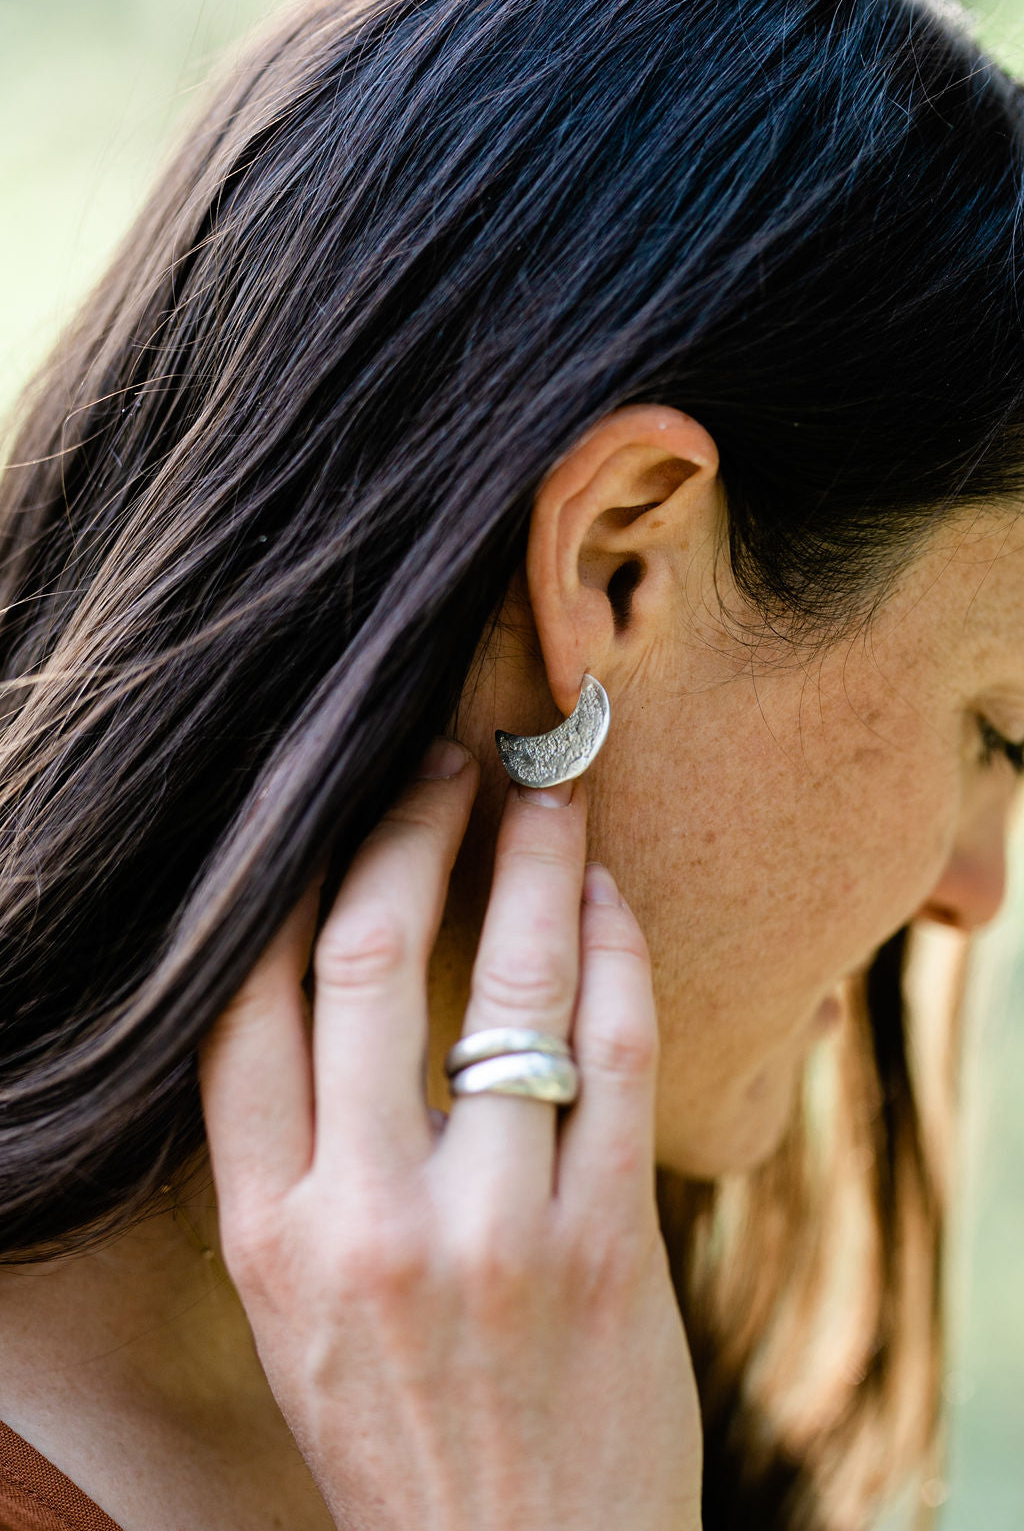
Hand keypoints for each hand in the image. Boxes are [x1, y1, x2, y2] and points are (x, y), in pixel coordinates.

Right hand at [199, 740, 701, 1529]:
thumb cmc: (405, 1430)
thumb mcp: (300, 1305)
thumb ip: (303, 1157)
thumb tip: (334, 972)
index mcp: (269, 1234)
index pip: (242, 1006)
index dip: (289, 878)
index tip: (332, 804)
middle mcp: (366, 1222)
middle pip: (368, 961)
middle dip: (409, 830)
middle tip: (445, 761)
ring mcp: (495, 1232)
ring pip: (512, 985)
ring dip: (536, 861)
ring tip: (549, 793)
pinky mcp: (610, 1246)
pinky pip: (616, 1054)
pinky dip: (617, 954)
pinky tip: (610, 903)